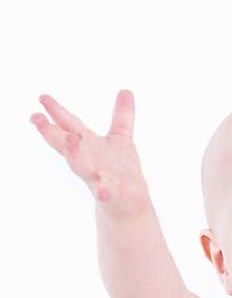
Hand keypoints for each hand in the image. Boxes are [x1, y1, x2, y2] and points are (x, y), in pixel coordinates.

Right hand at [31, 90, 148, 219]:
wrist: (129, 206)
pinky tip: (104, 191)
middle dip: (52, 133)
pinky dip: (105, 191)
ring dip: (75, 154)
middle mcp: (88, 160)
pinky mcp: (113, 194)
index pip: (69, 125)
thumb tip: (127, 91)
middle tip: (36, 119)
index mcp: (88, 145)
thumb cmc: (120, 171)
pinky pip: (107, 192)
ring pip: (82, 167)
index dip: (56, 112)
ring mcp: (98, 177)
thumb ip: (122, 117)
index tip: (42, 98)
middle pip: (67, 146)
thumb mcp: (121, 139)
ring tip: (71, 140)